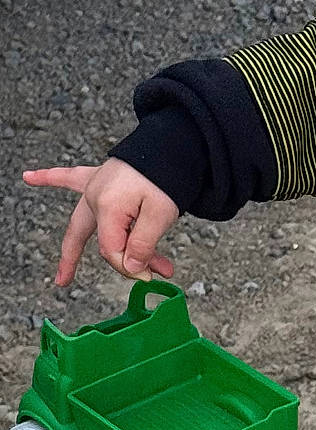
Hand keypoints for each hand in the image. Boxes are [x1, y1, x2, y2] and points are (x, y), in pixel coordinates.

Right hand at [24, 159, 178, 287]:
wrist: (171, 146)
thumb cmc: (166, 178)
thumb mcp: (160, 216)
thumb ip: (143, 244)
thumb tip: (133, 268)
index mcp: (107, 207)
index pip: (111, 249)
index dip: (130, 266)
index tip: (151, 275)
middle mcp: (94, 197)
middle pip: (88, 238)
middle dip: (79, 261)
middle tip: (65, 282)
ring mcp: (95, 186)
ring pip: (81, 220)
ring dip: (83, 247)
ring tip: (66, 275)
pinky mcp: (100, 177)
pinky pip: (70, 177)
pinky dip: (51, 177)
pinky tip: (30, 177)